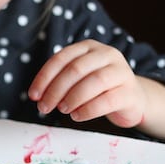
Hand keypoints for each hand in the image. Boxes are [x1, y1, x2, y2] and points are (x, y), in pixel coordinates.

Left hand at [28, 39, 145, 127]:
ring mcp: (121, 72)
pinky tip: (77, 115)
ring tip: (63, 110)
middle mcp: (106, 54)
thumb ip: (59, 82)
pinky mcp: (130, 92)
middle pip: (76, 69)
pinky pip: (108, 100)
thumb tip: (38, 96)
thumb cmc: (96, 89)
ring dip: (73, 98)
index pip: (61, 58)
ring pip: (94, 81)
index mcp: (88, 47)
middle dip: (55, 90)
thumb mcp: (76, 79)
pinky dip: (88, 110)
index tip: (34, 96)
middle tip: (44, 107)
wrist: (130, 99)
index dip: (44, 78)